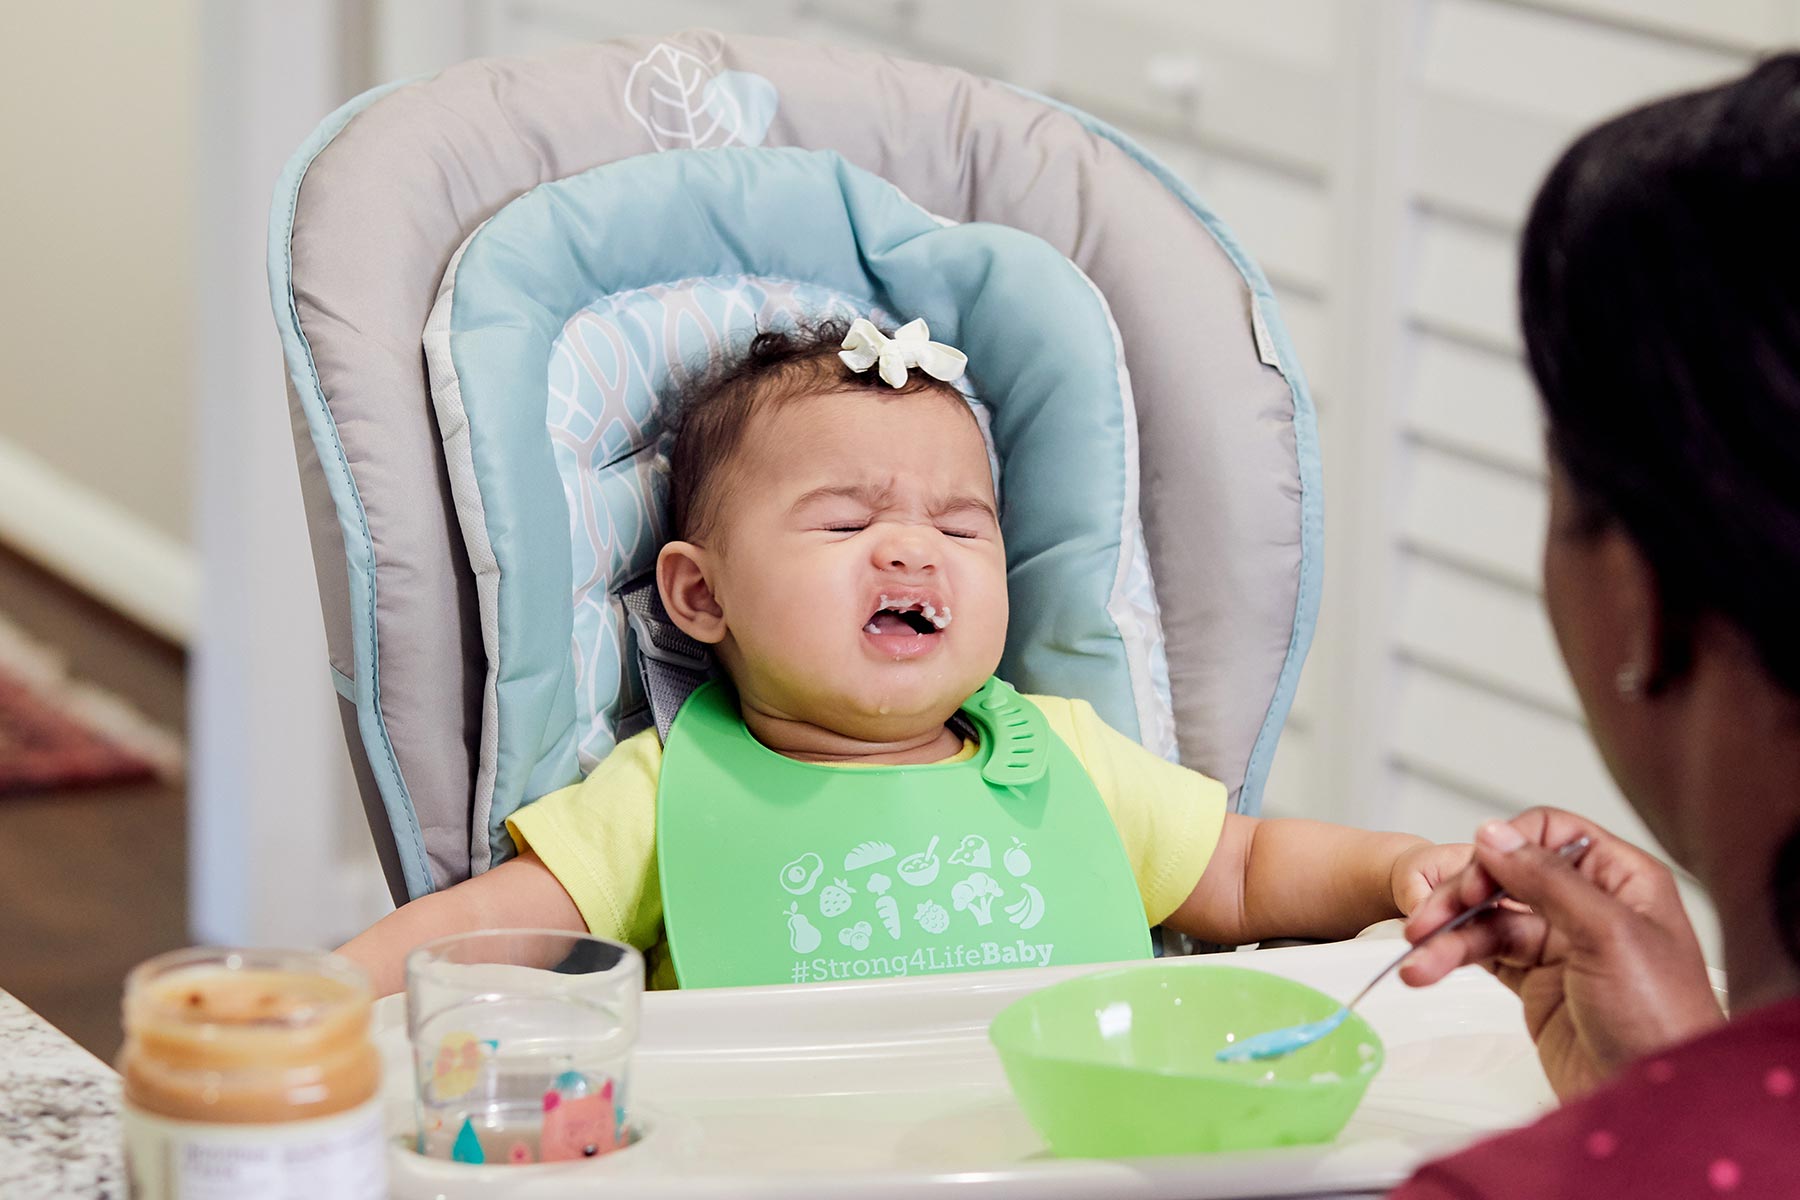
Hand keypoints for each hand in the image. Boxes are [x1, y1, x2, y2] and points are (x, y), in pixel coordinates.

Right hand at [1399, 807, 1722, 1100]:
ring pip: (1488, 918)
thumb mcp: (1610, 935)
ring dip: (1447, 935)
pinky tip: (1426, 969)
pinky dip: (1451, 959)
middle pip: (1508, 875)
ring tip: (1416, 960)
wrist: (1658, 1107)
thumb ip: (1548, 880)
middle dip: (1463, 895)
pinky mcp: (1537, 984)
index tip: (1478, 877)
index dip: (1507, 848)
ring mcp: (1561, 945)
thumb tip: (1494, 834)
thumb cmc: (1664, 1023)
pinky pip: (1484, 955)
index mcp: (1621, 879)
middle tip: (1429, 919)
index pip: (1550, 834)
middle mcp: (1589, 905)